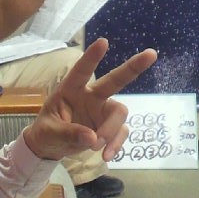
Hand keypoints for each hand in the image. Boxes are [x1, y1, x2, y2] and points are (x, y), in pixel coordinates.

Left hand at [22, 38, 156, 160]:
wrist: (50, 148)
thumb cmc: (47, 132)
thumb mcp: (50, 133)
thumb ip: (69, 133)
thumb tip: (92, 138)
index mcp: (70, 90)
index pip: (81, 71)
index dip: (92, 58)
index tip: (103, 42)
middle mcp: (91, 96)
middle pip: (114, 80)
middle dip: (133, 67)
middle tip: (151, 54)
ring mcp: (102, 111)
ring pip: (119, 113)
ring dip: (111, 130)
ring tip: (96, 146)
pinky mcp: (109, 127)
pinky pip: (121, 132)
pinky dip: (116, 144)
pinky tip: (106, 155)